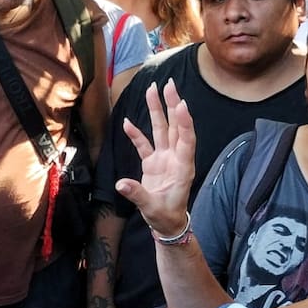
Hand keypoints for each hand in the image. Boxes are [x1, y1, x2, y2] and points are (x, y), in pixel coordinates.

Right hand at [115, 80, 195, 237]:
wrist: (167, 223)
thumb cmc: (166, 216)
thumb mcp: (153, 207)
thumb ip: (137, 194)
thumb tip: (121, 184)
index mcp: (183, 168)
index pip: (186, 140)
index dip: (184, 122)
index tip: (181, 103)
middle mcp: (175, 158)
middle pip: (175, 127)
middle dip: (172, 105)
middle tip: (169, 84)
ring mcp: (164, 159)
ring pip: (162, 130)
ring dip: (157, 111)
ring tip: (152, 90)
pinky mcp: (153, 163)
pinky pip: (145, 144)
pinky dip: (137, 134)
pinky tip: (127, 122)